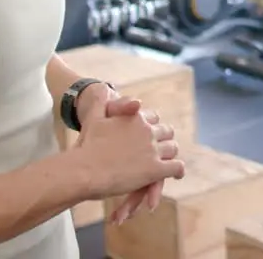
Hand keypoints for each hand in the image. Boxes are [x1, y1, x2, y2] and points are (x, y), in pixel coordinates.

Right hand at [73, 91, 183, 211]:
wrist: (83, 170)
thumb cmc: (86, 146)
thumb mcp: (93, 118)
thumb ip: (100, 102)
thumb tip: (103, 88)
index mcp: (135, 117)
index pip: (153, 117)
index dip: (151, 126)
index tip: (149, 133)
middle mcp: (147, 131)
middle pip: (166, 131)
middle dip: (163, 139)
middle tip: (160, 149)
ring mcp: (153, 150)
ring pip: (173, 148)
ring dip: (170, 155)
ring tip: (167, 162)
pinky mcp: (155, 169)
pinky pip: (176, 167)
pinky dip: (178, 171)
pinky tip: (177, 175)